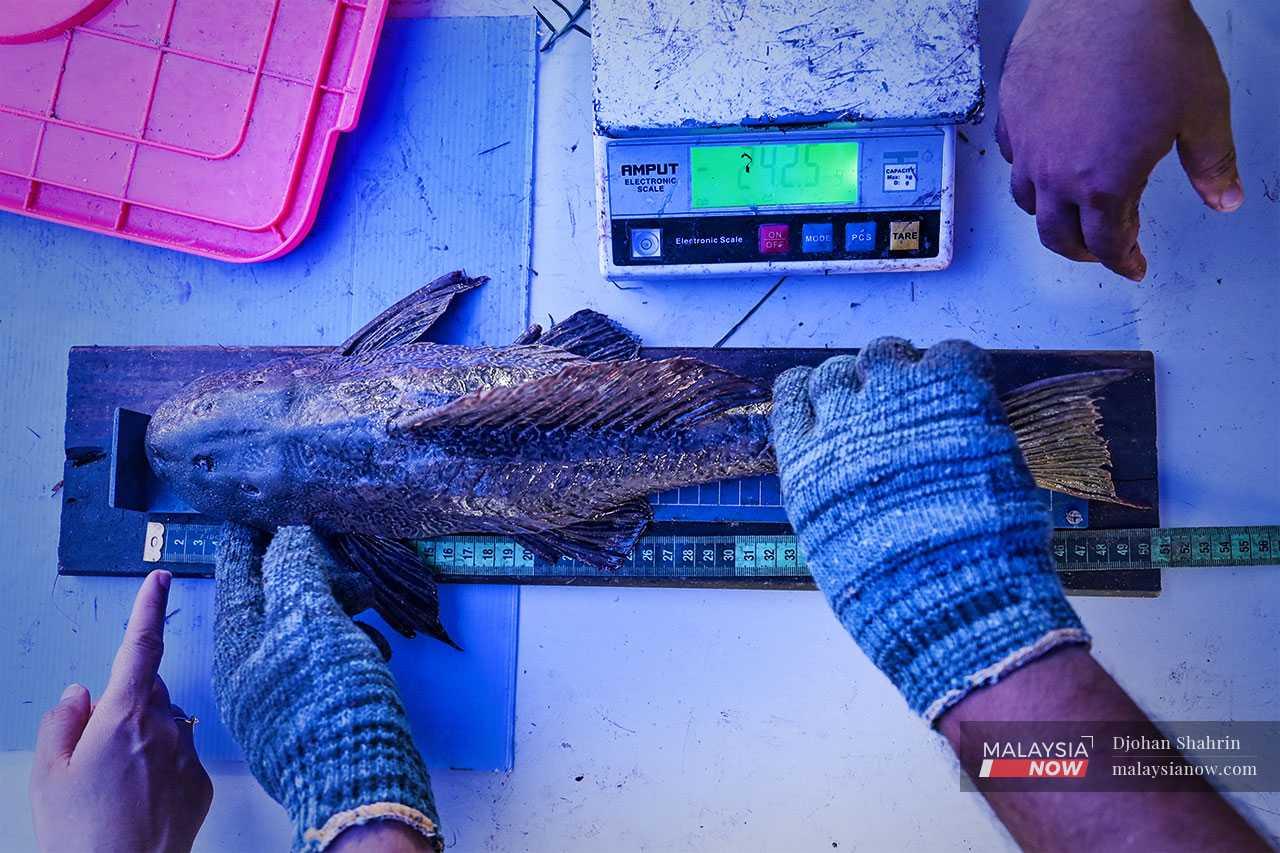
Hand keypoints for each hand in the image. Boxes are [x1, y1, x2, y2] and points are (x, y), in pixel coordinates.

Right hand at [30, 570, 212, 852]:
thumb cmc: (80, 835)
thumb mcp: (48, 773)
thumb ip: (63, 721)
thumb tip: (80, 694)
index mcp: (126, 715)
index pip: (139, 647)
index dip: (149, 608)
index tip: (159, 579)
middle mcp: (167, 727)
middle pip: (150, 692)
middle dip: (127, 703)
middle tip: (96, 748)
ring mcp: (188, 755)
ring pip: (167, 725)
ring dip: (145, 738)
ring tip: (115, 786)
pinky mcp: (202, 783)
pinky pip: (181, 757)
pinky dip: (161, 766)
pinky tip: (139, 800)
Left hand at [213, 525, 440, 851]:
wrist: (353, 780)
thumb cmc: (326, 697)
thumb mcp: (310, 616)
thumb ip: (296, 570)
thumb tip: (287, 536)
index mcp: (238, 638)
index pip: (237, 571)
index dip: (253, 536)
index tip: (263, 510)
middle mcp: (246, 665)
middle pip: (270, 599)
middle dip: (307, 572)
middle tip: (337, 554)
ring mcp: (273, 692)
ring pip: (299, 629)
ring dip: (333, 607)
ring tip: (367, 602)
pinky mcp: (301, 713)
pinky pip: (315, 662)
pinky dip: (341, 645)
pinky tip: (371, 649)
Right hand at [770, 339, 1087, 722]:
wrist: (956, 603)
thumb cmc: (894, 599)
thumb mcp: (834, 547)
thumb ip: (833, 497)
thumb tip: (848, 480)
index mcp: (806, 463)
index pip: (793, 394)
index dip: (817, 397)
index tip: (836, 409)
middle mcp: (842, 422)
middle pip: (838, 371)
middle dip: (860, 385)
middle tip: (891, 413)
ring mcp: (896, 401)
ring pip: (887, 351)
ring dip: (905, 371)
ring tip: (930, 404)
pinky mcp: (954, 394)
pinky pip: (951, 353)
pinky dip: (958, 369)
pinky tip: (970, 401)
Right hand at [998, 0, 1240, 279]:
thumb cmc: (1152, 46)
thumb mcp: (1203, 111)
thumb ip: (1212, 164)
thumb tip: (1224, 199)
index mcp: (1105, 183)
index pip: (1108, 243)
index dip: (1123, 261)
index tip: (1132, 265)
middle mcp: (1056, 174)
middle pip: (1057, 235)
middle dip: (1081, 251)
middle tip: (1098, 251)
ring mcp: (1027, 145)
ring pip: (1027, 200)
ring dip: (1049, 215)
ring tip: (1065, 211)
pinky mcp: (1011, 114)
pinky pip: (1012, 157)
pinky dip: (1027, 170)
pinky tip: (1042, 160)